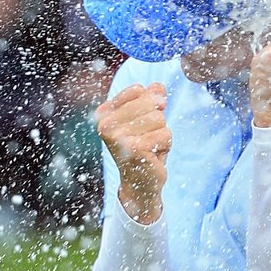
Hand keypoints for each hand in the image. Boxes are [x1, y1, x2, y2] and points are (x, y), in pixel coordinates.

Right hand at [96, 81, 169, 223]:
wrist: (140, 184)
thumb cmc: (143, 149)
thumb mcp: (146, 119)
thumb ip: (151, 98)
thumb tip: (158, 86)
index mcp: (104, 113)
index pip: (138, 90)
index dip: (149, 105)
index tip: (139, 125)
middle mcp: (105, 124)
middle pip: (151, 103)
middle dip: (157, 122)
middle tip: (146, 140)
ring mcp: (118, 136)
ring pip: (159, 119)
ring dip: (161, 135)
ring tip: (149, 148)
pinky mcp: (134, 148)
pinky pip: (165, 134)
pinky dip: (165, 146)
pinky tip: (152, 156)